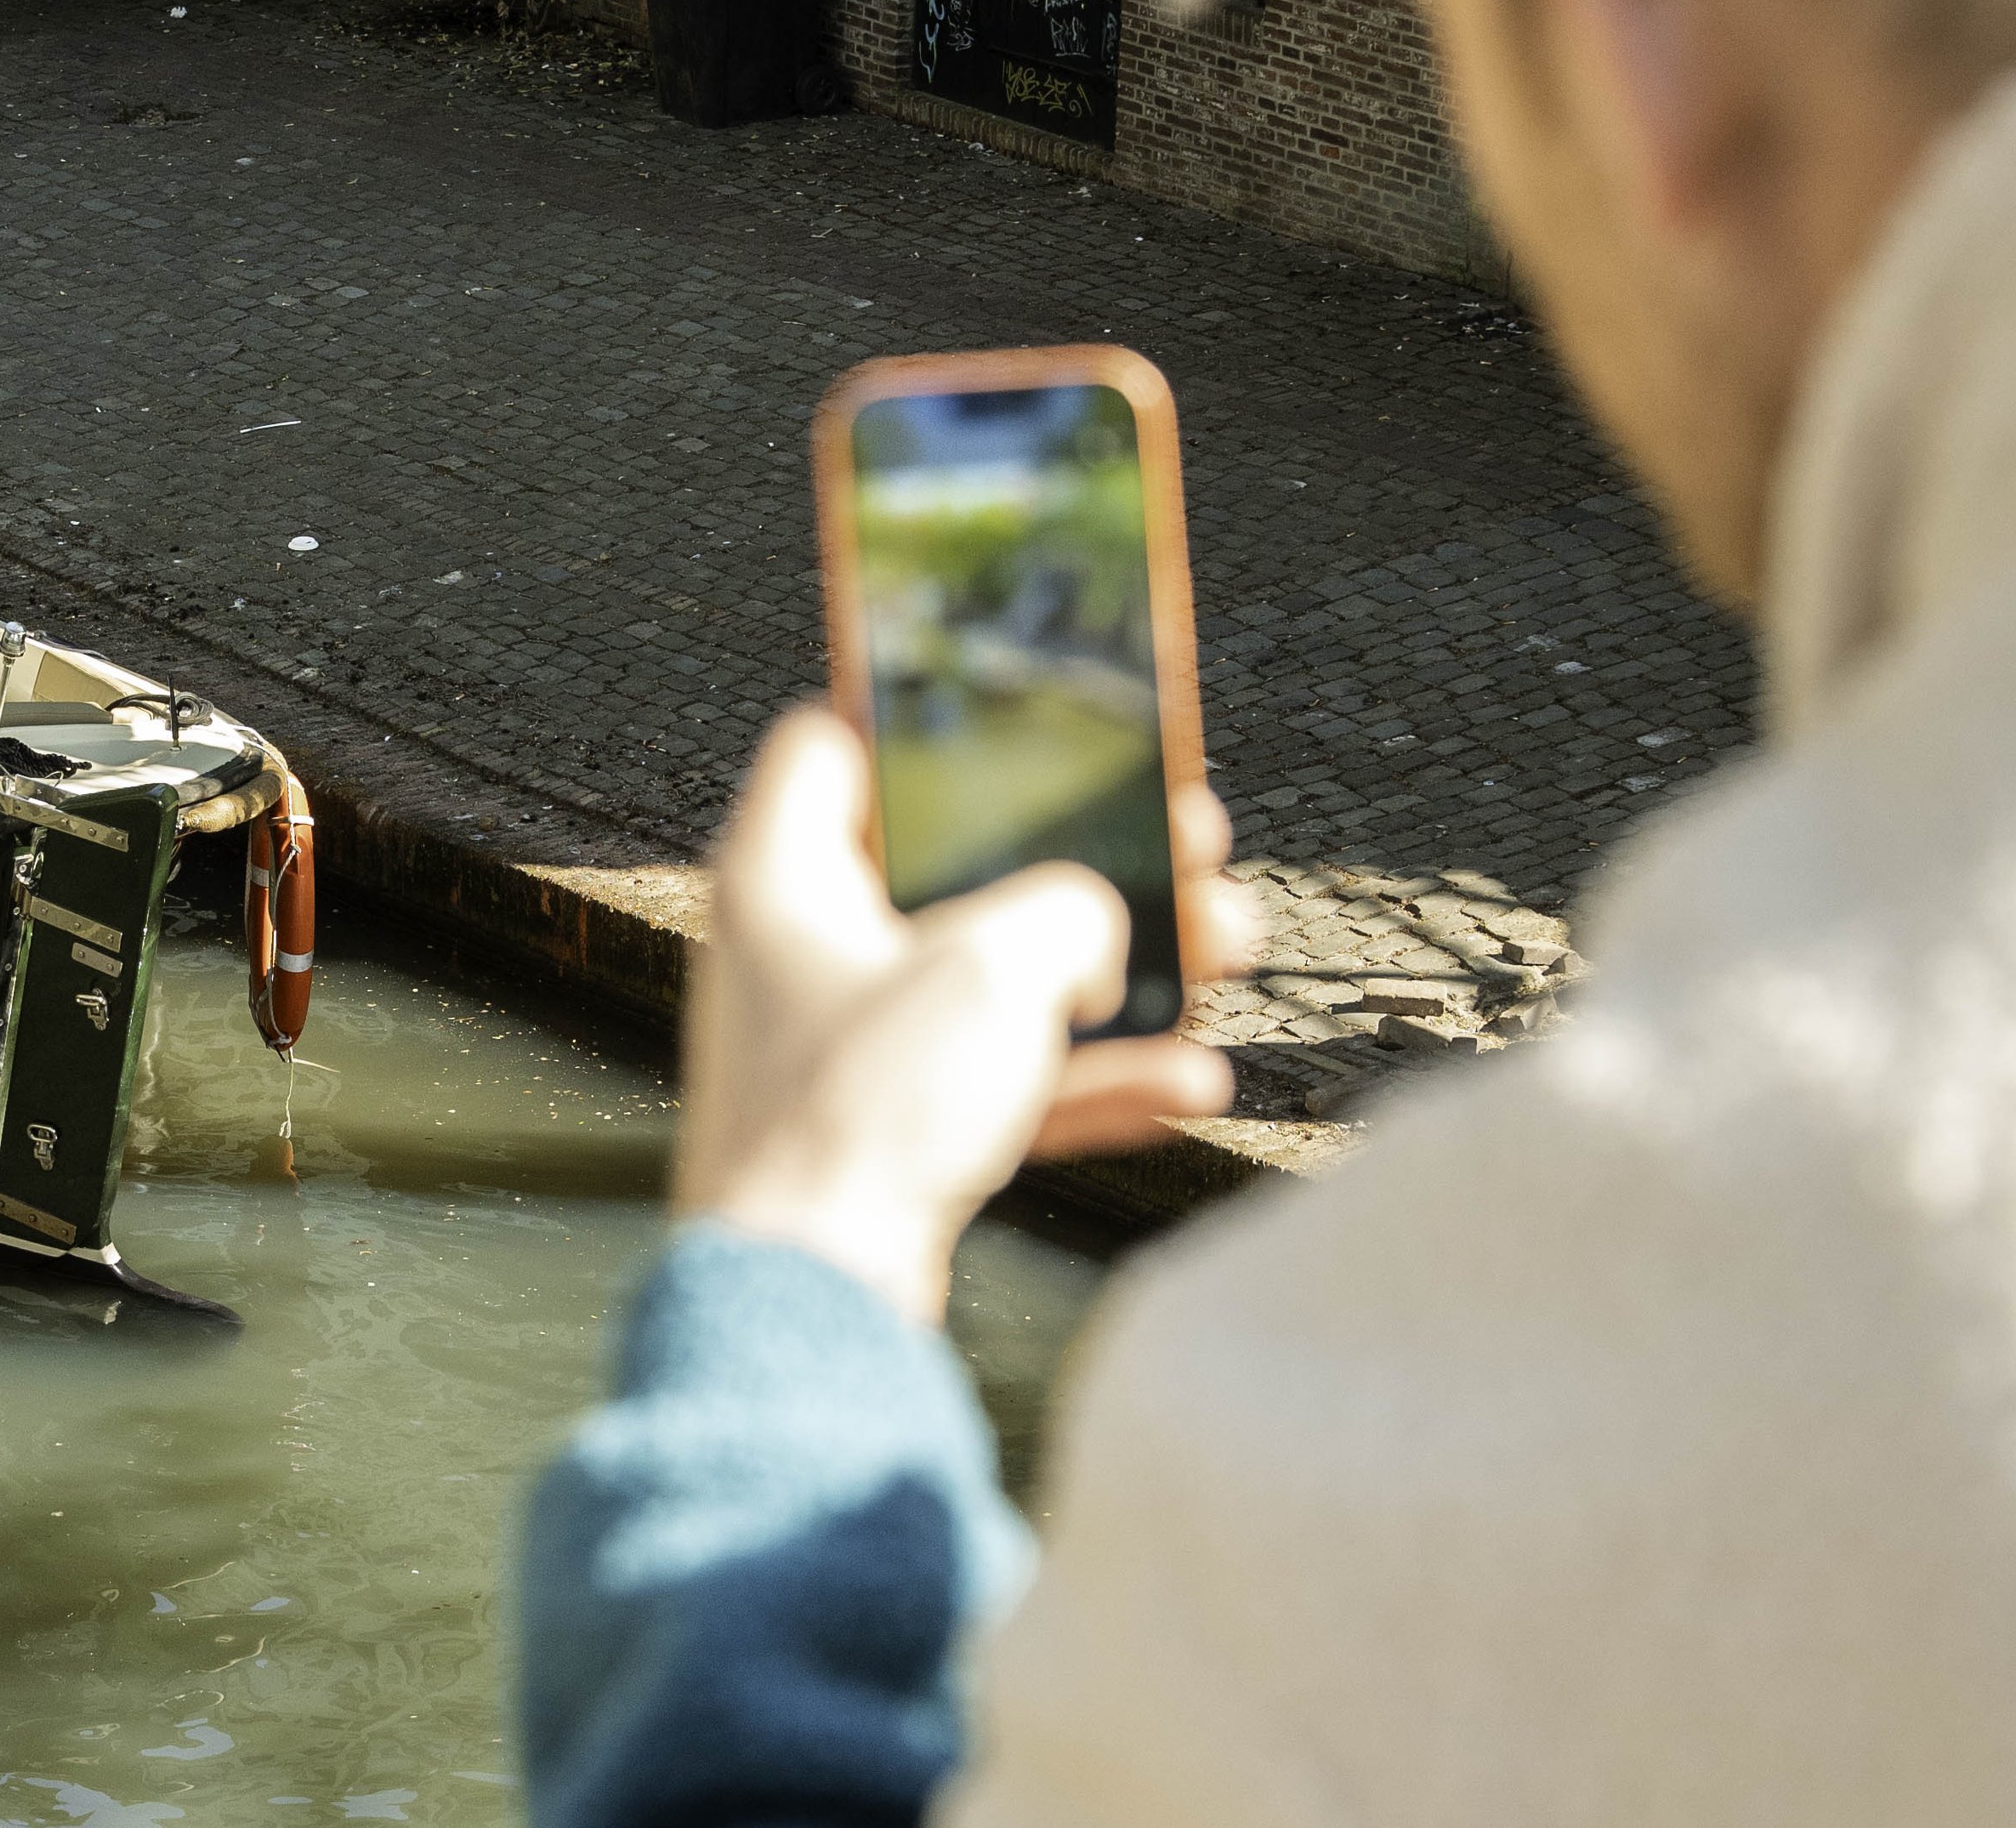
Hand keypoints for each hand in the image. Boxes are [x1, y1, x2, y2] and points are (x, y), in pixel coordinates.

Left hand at [670, 707, 1252, 1324]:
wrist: (817, 1299)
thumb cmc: (868, 1110)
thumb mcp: (995, 966)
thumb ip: (1067, 911)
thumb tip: (1091, 933)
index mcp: (782, 872)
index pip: (831, 741)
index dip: (921, 719)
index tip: (1019, 716)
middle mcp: (801, 948)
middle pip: (959, 869)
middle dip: (1088, 862)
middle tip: (1192, 844)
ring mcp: (845, 1045)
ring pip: (997, 979)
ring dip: (1118, 970)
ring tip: (1233, 950)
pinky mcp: (885, 1132)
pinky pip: (1001, 1082)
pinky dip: (1088, 1079)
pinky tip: (1190, 1084)